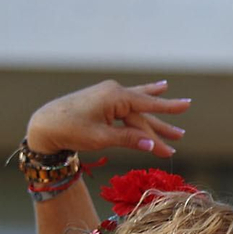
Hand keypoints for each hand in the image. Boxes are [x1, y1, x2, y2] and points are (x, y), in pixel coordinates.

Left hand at [24, 80, 189, 158]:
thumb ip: (128, 139)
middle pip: (143, 112)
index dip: (168, 109)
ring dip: (155, 116)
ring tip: (178, 109)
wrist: (45, 124)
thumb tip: (151, 144)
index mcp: (114, 97)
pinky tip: (157, 89)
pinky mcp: (104, 99)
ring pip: (138, 107)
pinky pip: (130, 101)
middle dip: (160, 127)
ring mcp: (108, 94)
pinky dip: (144, 99)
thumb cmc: (70, 130)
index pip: (147, 106)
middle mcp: (114, 91)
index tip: (187, 106)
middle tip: (180, 136)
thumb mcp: (101, 137)